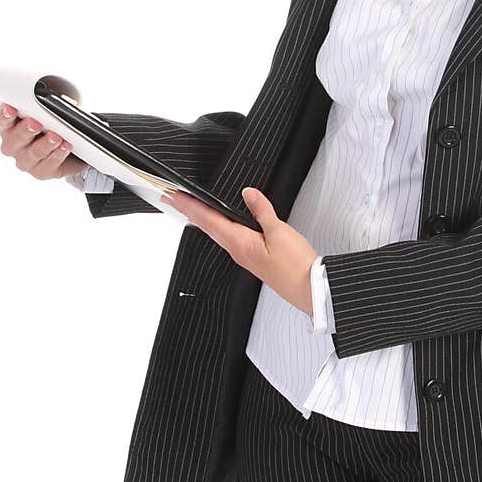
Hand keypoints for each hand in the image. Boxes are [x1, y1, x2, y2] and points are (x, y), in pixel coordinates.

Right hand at [0, 103, 86, 180]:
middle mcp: (13, 146)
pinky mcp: (41, 172)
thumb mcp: (43, 111)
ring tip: (56, 137)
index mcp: (8, 127)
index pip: (2, 120)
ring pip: (34, 153)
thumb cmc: (49, 125)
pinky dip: (58, 154)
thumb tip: (46, 98)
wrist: (69, 148)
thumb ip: (38, 105)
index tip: (11, 109)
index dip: (5, 115)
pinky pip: (49, 164)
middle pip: (15, 139)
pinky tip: (65, 147)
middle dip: (26, 130)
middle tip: (35, 124)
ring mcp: (25, 161)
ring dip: (45, 144)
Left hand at [160, 186, 316, 316]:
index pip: (207, 219)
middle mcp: (237, 250)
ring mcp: (244, 255)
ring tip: (190, 208)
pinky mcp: (252, 258)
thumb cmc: (296, 265)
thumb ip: (262, 210)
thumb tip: (248, 193)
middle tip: (173, 198)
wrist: (308, 288)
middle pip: (206, 226)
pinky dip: (217, 227)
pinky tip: (219, 224)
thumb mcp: (279, 231)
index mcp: (239, 242)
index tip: (173, 196)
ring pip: (215, 233)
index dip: (189, 205)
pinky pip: (228, 239)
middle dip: (189, 211)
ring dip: (201, 219)